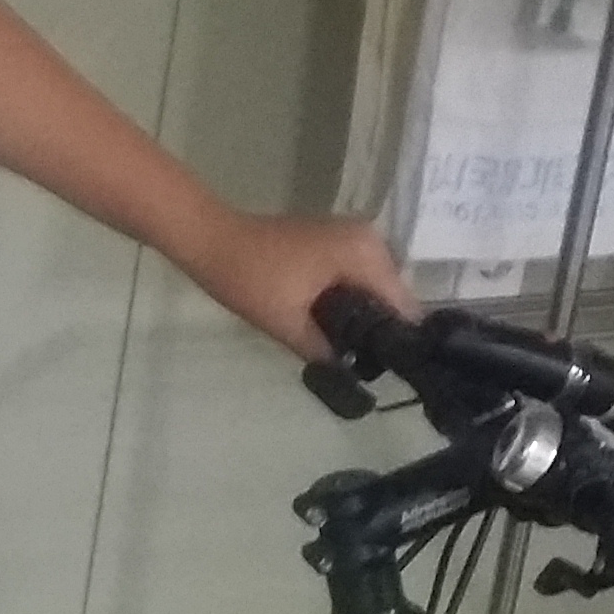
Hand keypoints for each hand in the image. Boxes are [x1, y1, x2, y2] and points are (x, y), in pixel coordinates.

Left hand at [175, 213, 419, 361]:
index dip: (397, 339)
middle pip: (392, 295)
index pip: (402, 304)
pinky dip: (351, 300)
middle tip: (363, 366)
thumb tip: (352, 376)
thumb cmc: (250, 279)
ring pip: (374, 287)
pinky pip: (358, 276)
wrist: (211, 240)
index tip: (388, 370)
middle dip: (380, 329)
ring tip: (350, 351)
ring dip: (365, 316)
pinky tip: (336, 327)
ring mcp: (353, 237)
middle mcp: (370, 239)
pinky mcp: (336, 241)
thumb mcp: (289, 324)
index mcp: (366, 253)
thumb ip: (327, 352)